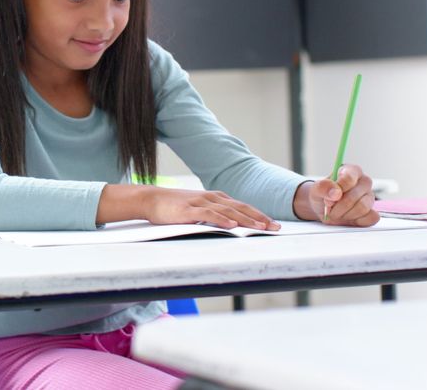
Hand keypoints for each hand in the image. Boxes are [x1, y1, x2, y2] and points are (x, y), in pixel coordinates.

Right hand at [145, 188, 279, 230]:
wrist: (151, 199)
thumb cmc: (175, 207)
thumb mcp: (199, 210)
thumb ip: (214, 215)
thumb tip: (232, 225)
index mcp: (216, 198)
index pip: (243, 207)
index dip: (259, 215)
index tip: (273, 225)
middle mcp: (212, 198)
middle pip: (241, 207)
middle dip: (259, 217)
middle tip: (275, 227)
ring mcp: (201, 202)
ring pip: (229, 211)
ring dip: (246, 219)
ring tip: (260, 227)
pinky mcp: (189, 209)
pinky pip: (209, 214)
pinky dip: (222, 219)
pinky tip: (232, 224)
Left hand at [294, 164, 378, 226]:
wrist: (324, 209)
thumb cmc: (323, 195)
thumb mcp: (315, 189)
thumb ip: (323, 187)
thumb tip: (336, 192)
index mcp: (351, 170)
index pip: (349, 177)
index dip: (338, 189)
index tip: (330, 197)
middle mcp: (364, 182)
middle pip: (354, 196)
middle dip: (338, 206)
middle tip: (329, 209)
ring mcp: (370, 197)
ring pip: (362, 207)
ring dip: (345, 214)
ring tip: (337, 213)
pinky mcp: (373, 212)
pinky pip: (371, 217)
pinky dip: (356, 221)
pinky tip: (348, 217)